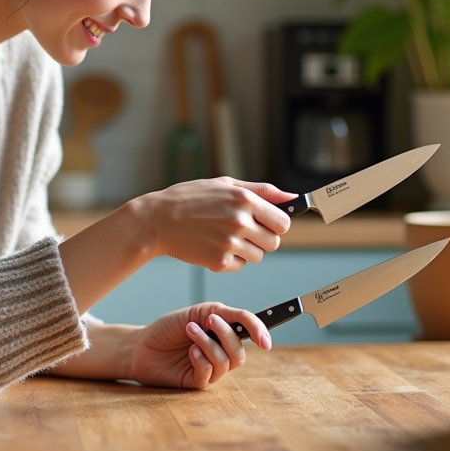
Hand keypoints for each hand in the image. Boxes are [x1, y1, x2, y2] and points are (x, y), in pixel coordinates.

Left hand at [126, 302, 271, 388]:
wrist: (142, 344)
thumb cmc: (169, 328)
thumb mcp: (199, 312)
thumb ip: (226, 315)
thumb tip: (251, 324)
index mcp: (224, 333)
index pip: (249, 332)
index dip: (260, 334)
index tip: (264, 340)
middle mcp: (220, 353)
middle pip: (240, 352)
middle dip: (226, 334)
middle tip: (209, 320)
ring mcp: (210, 369)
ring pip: (226, 363)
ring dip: (209, 343)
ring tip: (190, 331)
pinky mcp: (197, 382)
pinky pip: (210, 373)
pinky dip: (201, 358)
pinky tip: (189, 351)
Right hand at [132, 178, 296, 271]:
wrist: (157, 220)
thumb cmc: (189, 199)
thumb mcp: (225, 184)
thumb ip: (262, 191)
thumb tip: (292, 198)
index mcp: (245, 200)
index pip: (283, 223)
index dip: (276, 224)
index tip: (265, 223)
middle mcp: (240, 222)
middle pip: (274, 243)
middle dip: (262, 238)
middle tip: (241, 230)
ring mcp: (230, 243)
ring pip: (258, 256)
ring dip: (246, 250)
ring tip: (224, 236)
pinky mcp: (219, 262)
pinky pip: (240, 265)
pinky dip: (231, 260)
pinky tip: (214, 246)